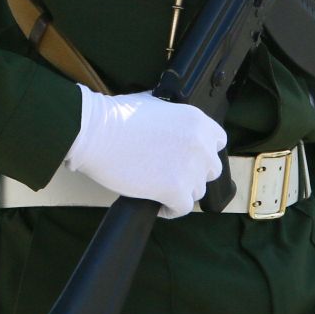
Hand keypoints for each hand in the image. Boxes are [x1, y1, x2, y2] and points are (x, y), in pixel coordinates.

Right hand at [62, 87, 225, 218]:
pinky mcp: (175, 190)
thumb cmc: (117, 117)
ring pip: (197, 190)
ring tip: (160, 188)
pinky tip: (157, 203)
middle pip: (210, 170)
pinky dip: (170, 209)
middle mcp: (200, 144)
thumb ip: (173, 116)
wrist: (96, 132)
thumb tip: (173, 125)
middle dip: (193, 173)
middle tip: (172, 174)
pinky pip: (182, 208)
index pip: (218, 142)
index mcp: (197, 120)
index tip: (189, 158)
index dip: (203, 152)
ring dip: (180, 191)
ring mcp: (190, 168)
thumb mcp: (156, 104)